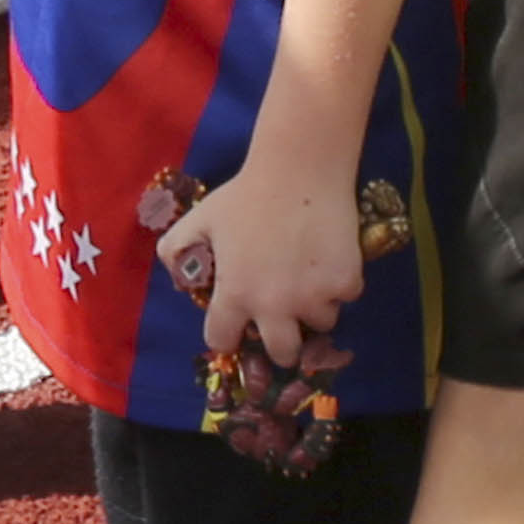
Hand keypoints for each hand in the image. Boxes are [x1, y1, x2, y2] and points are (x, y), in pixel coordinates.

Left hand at [170, 147, 363, 372]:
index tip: (235, 325)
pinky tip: (329, 252)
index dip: (226, 333)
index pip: (222, 341)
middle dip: (282, 341)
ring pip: (320, 322)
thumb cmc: (246, 195)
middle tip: (284, 317)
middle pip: (283, 353)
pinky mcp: (346, 284)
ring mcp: (314, 298)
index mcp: (235, 295)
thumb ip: (176, 251)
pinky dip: (340, 281)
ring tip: (307, 271)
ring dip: (314, 305)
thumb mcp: (200, 219)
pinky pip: (346, 295)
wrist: (298, 169)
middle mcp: (275, 307)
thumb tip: (180, 282)